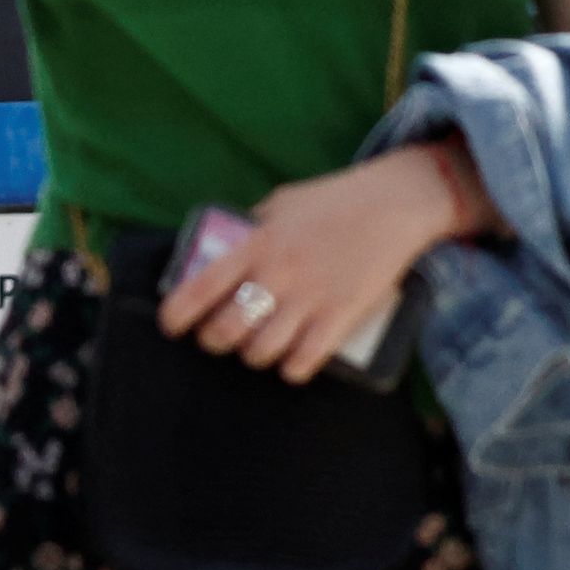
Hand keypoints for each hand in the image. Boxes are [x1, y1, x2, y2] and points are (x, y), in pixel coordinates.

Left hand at [158, 147, 472, 380]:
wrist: (396, 202)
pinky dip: (292, 368)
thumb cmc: (332, 201)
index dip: (177, 316)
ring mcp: (311, 297)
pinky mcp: (344, 314)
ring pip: (261, 351)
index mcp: (255, 244)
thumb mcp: (278, 205)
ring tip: (259, 346)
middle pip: (225, 331)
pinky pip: (304, 360)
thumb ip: (249, 231)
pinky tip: (292, 360)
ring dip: (255, 355)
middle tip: (221, 337)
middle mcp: (277, 274)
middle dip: (215, 341)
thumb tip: (219, 254)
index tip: (173, 327)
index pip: (198, 289)